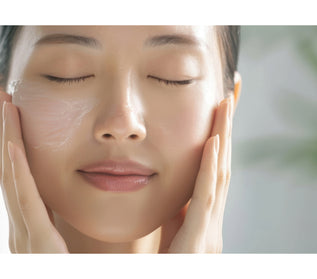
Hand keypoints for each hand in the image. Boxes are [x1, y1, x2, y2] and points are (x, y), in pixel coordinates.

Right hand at [0, 89, 68, 252]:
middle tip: (1, 92)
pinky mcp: (39, 246)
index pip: (15, 176)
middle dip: (3, 130)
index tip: (9, 109)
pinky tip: (14, 145)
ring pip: (10, 178)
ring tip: (6, 104)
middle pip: (6, 169)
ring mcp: (23, 238)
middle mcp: (18, 230)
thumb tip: (65, 203)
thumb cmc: (75, 277)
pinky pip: (26, 202)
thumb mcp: (64, 246)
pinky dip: (18, 171)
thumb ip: (59, 226)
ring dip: (7, 138)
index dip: (10, 140)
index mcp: (26, 228)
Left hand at [158, 95, 233, 252]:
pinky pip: (205, 198)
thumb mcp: (172, 236)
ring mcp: (210, 229)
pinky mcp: (199, 239)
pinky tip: (212, 142)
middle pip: (222, 163)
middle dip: (228, 126)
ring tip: (225, 102)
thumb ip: (177, 215)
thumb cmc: (169, 269)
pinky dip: (210, 169)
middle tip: (232, 88)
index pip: (214, 168)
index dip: (219, 135)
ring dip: (223, 136)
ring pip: (220, 174)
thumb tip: (177, 193)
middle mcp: (213, 220)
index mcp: (204, 217)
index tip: (220, 105)